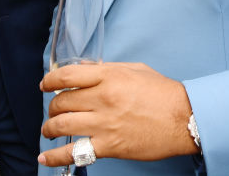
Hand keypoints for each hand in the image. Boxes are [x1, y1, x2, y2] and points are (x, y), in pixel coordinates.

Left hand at [38, 62, 198, 166]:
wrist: (184, 118)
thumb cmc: (163, 93)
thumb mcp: (136, 70)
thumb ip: (108, 69)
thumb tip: (85, 70)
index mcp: (109, 76)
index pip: (67, 75)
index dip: (50, 81)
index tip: (45, 85)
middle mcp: (103, 98)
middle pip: (62, 102)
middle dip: (52, 107)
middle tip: (54, 111)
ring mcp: (105, 123)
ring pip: (62, 125)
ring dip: (49, 129)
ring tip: (49, 130)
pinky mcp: (109, 146)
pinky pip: (74, 152)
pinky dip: (55, 157)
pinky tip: (45, 158)